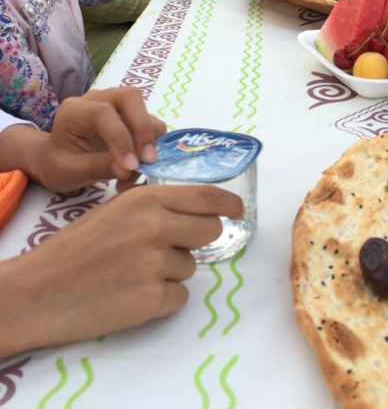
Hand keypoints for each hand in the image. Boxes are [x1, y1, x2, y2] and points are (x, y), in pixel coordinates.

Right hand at [0, 184, 243, 356]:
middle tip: (174, 247)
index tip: (238, 208)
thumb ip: (153, 205)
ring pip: (191, 266)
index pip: (205, 196)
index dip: (228, 202)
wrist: (39, 290)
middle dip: (198, 239)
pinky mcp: (153, 300)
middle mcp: (156, 226)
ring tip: (134, 274)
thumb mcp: (114, 209)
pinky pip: (180, 296)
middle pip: (209, 230)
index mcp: (146, 199)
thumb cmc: (74, 248)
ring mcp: (156, 264)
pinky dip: (163, 299)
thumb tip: (192, 207)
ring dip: (172, 271)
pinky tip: (132, 295)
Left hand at [34, 87, 163, 190]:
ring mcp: (115, 104)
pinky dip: (151, 142)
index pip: (102, 113)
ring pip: (143, 107)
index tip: (129, 166)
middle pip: (129, 96)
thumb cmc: (59, 165)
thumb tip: (129, 169)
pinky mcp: (129, 114)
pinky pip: (149, 121)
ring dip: (149, 137)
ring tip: (141, 166)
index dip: (120, 137)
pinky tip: (140, 163)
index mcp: (74, 111)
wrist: (58, 160)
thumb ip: (98, 168)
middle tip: (148, 159)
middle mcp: (97, 99)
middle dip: (142, 128)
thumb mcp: (71, 172)